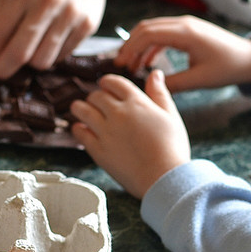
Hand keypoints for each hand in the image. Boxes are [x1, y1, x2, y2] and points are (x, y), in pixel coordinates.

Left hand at [0, 0, 111, 92]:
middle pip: (19, 55)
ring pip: (41, 61)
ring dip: (29, 61)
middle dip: (3, 69)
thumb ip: (0, 17)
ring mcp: (70, 14)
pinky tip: (49, 38)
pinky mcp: (87, 26)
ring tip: (29, 44)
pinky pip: (60, 56)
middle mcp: (47, 1)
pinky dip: (50, 54)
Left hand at [71, 70, 189, 198]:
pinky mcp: (97, 149)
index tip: (105, 86)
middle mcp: (118, 113)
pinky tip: (81, 129)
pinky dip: (78, 128)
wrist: (164, 178)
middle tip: (96, 102)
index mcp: (136, 102)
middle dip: (95, 97)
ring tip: (79, 109)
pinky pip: (79, 132)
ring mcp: (105, 131)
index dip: (107, 82)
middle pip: (96, 96)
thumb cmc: (172, 148)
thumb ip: (160, 93)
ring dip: (79, 107)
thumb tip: (155, 73)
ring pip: (82, 110)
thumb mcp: (171, 116)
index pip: (114, 82)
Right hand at [113, 15, 250, 92]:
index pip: (148, 34)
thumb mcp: (199, 80)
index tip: (120, 64)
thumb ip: (173, 84)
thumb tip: (149, 87)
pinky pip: (163, 33)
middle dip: (129, 45)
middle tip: (120, 65)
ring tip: (131, 65)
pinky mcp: (188, 30)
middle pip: (146, 28)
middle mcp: (184, 24)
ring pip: (152, 29)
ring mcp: (186, 25)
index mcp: (186, 33)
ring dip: (139, 45)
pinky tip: (147, 62)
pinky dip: (151, 45)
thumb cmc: (228, 68)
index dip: (130, 48)